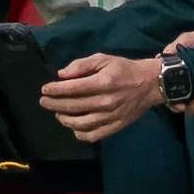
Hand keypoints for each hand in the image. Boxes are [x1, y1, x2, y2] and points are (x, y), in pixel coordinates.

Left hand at [40, 54, 162, 142]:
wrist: (149, 84)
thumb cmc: (124, 69)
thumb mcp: (104, 59)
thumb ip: (82, 65)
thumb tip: (61, 75)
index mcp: (103, 82)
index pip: (72, 88)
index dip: (55, 90)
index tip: (44, 89)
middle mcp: (106, 101)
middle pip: (73, 106)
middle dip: (54, 104)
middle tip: (44, 102)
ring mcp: (111, 116)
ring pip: (81, 123)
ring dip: (65, 119)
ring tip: (58, 114)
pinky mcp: (116, 126)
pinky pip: (94, 135)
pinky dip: (80, 134)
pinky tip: (74, 127)